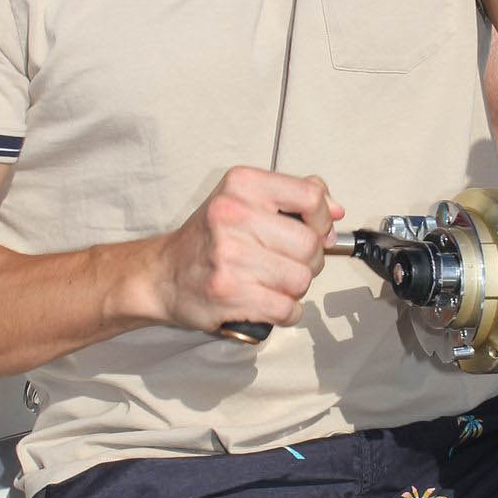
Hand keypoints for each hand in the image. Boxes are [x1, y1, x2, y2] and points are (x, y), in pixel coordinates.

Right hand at [147, 167, 343, 334]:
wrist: (162, 275)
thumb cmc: (207, 239)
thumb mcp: (244, 199)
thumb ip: (292, 196)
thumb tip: (335, 211)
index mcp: (242, 185)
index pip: (310, 196)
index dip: (322, 220)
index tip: (315, 231)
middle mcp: (233, 215)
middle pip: (310, 245)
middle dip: (309, 261)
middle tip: (288, 263)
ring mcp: (230, 256)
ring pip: (301, 280)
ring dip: (295, 289)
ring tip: (273, 283)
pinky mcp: (229, 292)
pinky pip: (286, 308)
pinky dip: (286, 312)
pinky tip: (270, 303)